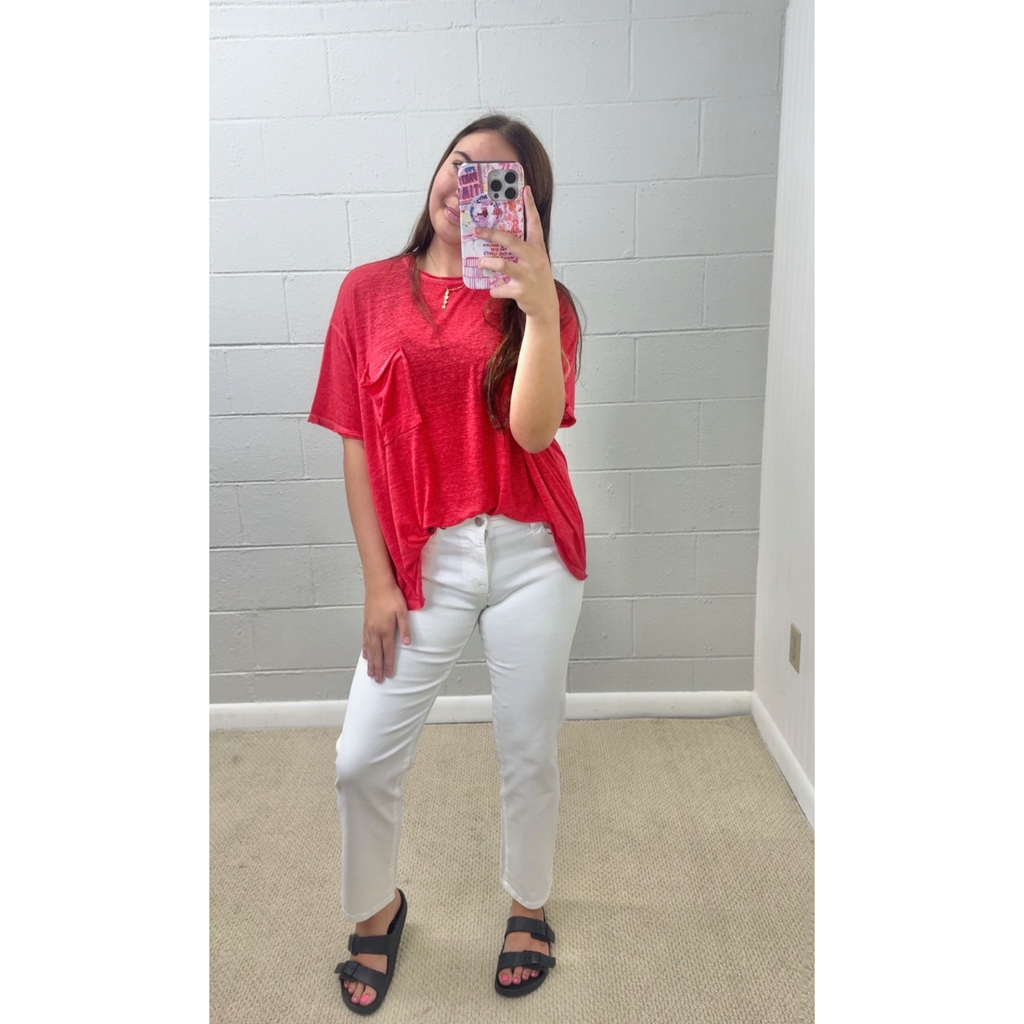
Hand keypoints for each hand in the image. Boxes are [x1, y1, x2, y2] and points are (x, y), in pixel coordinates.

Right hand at [362, 581, 411, 683]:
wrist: (378, 584)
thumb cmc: (392, 596)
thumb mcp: (403, 612)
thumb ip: (405, 628)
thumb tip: (407, 643)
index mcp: (385, 630)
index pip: (388, 651)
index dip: (389, 664)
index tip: (389, 675)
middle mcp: (375, 631)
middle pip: (376, 654)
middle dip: (378, 668)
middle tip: (378, 680)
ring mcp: (369, 628)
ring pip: (369, 649)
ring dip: (370, 662)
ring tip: (370, 673)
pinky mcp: (366, 623)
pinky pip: (364, 641)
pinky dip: (365, 650)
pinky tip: (365, 655)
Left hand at [473, 185, 558, 320]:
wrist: (545, 306)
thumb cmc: (536, 279)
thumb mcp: (535, 260)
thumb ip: (524, 248)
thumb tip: (502, 235)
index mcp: (537, 249)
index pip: (535, 223)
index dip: (530, 206)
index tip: (525, 190)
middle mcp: (534, 260)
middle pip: (512, 242)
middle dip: (493, 235)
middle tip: (478, 230)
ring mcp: (528, 276)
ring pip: (504, 266)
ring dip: (489, 264)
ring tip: (480, 263)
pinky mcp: (522, 291)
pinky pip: (501, 289)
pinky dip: (495, 290)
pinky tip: (493, 290)